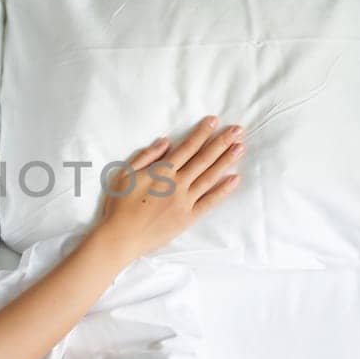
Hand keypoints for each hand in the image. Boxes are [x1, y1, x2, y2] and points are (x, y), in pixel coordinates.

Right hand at [91, 115, 244, 258]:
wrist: (121, 237)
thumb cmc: (119, 205)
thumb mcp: (125, 174)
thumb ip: (146, 156)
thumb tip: (166, 141)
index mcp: (162, 171)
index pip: (187, 147)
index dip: (202, 133)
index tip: (214, 121)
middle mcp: (177, 184)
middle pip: (203, 159)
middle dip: (221, 142)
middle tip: (237, 130)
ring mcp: (185, 201)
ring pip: (210, 177)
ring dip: (226, 161)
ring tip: (240, 148)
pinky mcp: (188, 217)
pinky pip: (210, 202)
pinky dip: (223, 190)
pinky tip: (234, 179)